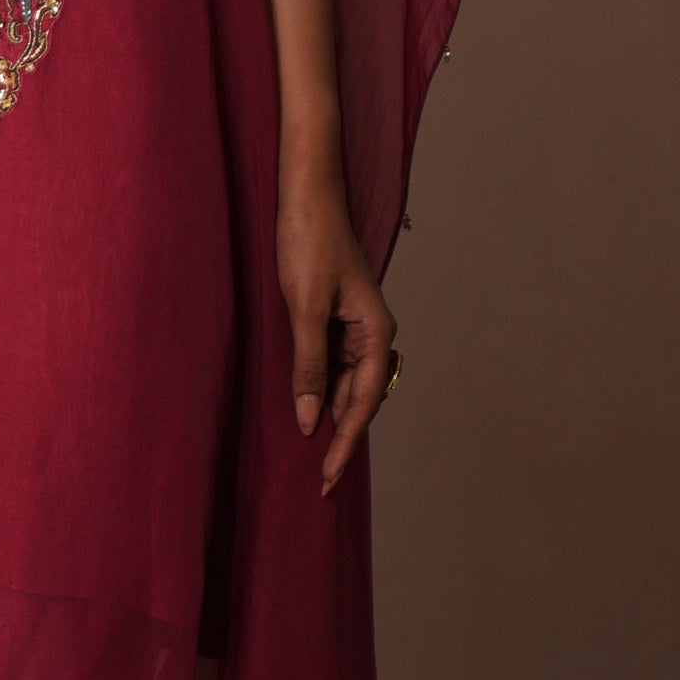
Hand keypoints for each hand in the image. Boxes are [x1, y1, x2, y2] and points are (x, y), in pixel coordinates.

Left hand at [277, 173, 394, 494]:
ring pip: (345, 387)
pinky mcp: (335, 321)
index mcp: (376, 333)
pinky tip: (307, 411)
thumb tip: (308, 419)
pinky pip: (332, 368)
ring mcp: (355, 329)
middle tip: (320, 482)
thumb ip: (308, 365)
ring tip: (314, 458)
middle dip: (340, 439)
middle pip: (359, 401)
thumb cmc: (309, 243)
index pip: (363, 402)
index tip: (328, 476)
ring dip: (330, 418)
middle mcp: (372, 335)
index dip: (345, 443)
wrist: (306, 197)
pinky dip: (320, 392)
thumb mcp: (303, 307)